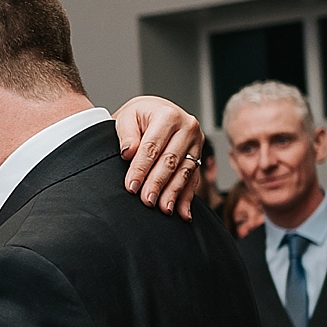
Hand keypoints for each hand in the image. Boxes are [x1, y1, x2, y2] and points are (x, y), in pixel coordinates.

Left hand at [111, 97, 205, 217]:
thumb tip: (128, 152)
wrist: (155, 112)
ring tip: (163, 209)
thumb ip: (127, 134)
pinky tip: (182, 213)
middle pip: (170, 161)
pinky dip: (187, 198)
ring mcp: (196, 144)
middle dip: (157, 183)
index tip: (131, 186)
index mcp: (169, 116)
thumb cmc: (139, 117)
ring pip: (184, 172)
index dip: (141, 168)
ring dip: (173, 193)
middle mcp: (188, 128)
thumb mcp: (128, 118)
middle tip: (147, 201)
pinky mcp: (199, 157)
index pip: (152, 147)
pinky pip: (193, 180)